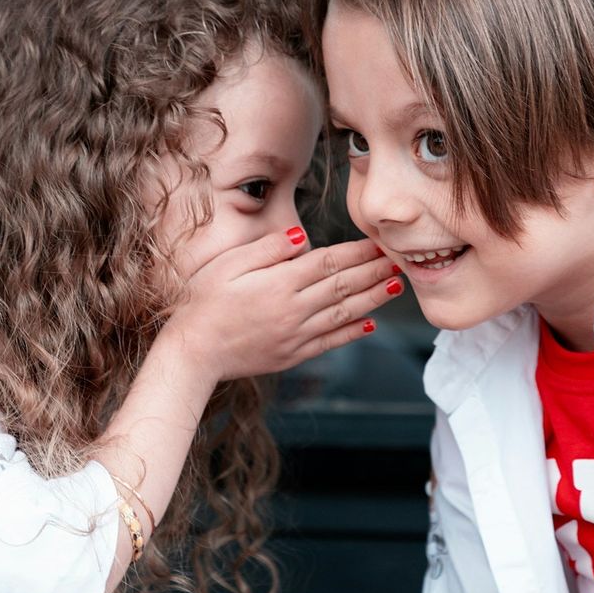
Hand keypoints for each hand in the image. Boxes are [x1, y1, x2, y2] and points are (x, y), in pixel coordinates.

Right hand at [161, 228, 402, 383]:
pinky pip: (330, 342)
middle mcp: (294, 310)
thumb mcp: (228, 265)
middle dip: (374, 272)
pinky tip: (369, 325)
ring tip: (395, 287)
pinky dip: (351, 333)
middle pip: (343, 286)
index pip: (328, 262)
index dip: (357, 252)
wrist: (193, 352)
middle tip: (400, 260)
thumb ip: (268, 250)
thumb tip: (303, 237)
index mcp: (279, 283)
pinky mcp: (292, 355)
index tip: (378, 243)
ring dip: (372, 300)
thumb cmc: (202, 302)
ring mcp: (295, 335)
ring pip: (343, 313)